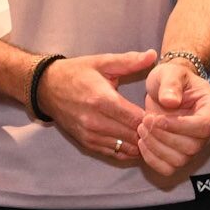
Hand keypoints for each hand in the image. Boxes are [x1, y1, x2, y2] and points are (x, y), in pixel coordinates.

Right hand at [39, 50, 157, 162]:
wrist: (46, 88)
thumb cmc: (76, 73)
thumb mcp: (101, 62)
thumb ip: (129, 61)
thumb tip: (153, 55)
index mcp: (102, 100)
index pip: (137, 119)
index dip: (154, 120)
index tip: (162, 114)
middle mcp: (95, 121)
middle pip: (134, 136)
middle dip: (150, 133)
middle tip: (162, 126)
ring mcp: (90, 135)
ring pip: (127, 148)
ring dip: (141, 143)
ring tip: (151, 133)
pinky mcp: (87, 143)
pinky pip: (115, 154)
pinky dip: (129, 150)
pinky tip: (136, 140)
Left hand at [136, 59, 209, 176]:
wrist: (166, 90)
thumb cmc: (171, 79)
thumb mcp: (170, 73)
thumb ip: (171, 84)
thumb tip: (170, 102)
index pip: (204, 126)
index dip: (179, 126)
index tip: (157, 119)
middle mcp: (209, 130)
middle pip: (192, 146)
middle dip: (163, 136)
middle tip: (145, 121)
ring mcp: (196, 144)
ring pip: (180, 160)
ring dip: (156, 147)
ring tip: (142, 128)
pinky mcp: (181, 154)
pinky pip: (169, 168)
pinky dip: (153, 159)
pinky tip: (143, 142)